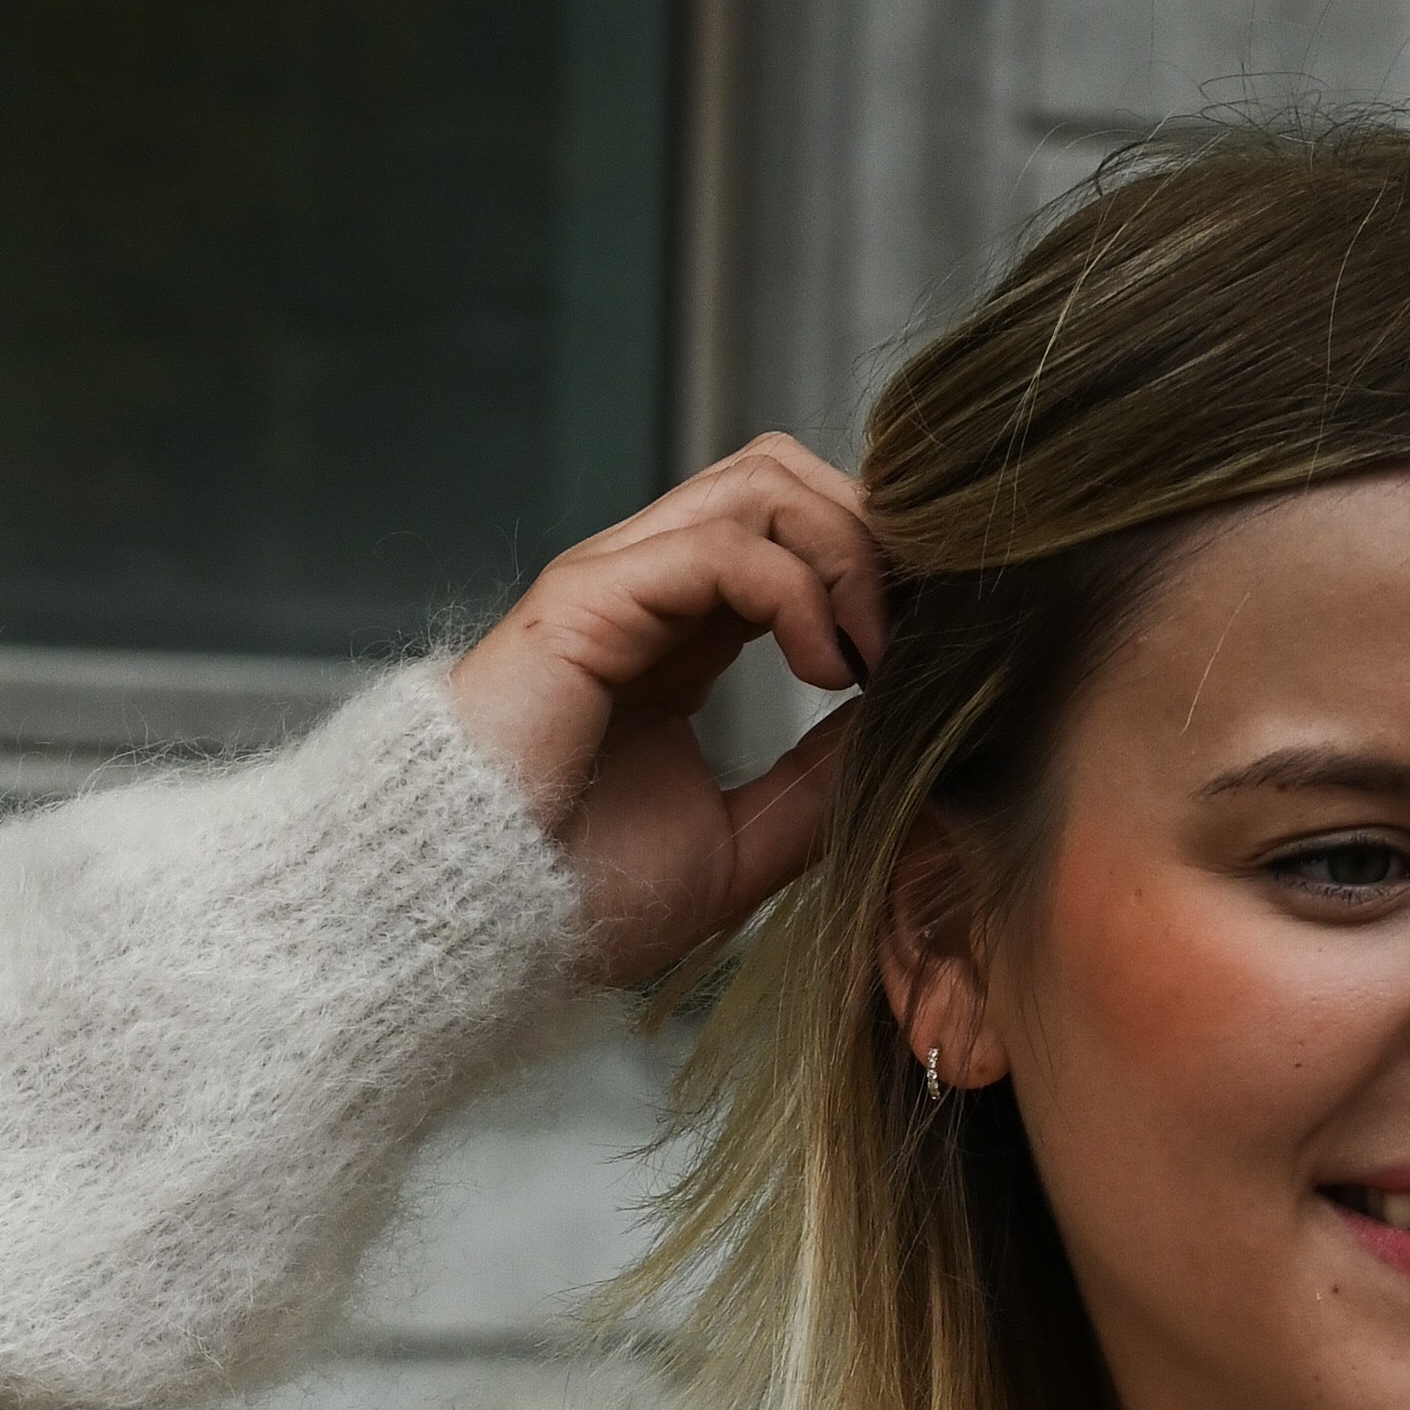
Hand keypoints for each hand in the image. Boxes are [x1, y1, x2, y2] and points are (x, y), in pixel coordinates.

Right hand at [441, 437, 887, 988]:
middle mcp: (648, 591)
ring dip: (848, 553)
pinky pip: (725, 543)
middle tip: (919, 631)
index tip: (934, 645)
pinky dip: (800, 588)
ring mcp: (615, 582)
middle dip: (873, 537)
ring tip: (872, 652)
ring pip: (765, 482)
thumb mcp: (740, 847)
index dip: (876, 568)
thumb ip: (817, 784)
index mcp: (678, 636)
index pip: (796, 534)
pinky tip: (825, 667)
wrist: (475, 931)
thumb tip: (905, 725)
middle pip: (789, 477)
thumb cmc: (573, 902)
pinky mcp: (590, 596)